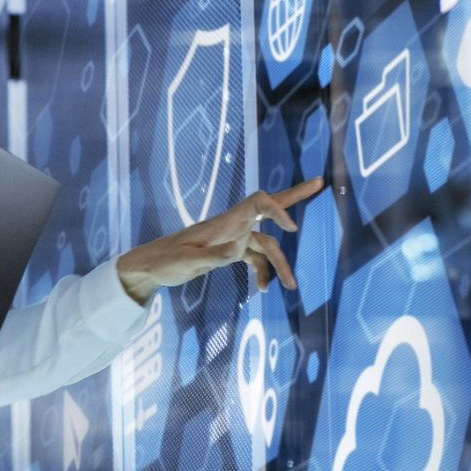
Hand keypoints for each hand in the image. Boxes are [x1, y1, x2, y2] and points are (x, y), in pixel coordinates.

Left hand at [114, 177, 325, 302]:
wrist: (150, 266)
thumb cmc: (165, 261)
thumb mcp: (186, 262)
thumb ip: (213, 257)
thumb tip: (238, 251)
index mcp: (224, 222)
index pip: (258, 203)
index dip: (277, 210)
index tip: (291, 230)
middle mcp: (232, 225)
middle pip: (269, 206)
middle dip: (295, 196)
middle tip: (321, 182)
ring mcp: (232, 237)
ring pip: (266, 244)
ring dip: (280, 263)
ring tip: (291, 287)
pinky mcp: (228, 251)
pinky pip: (254, 257)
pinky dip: (262, 271)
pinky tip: (262, 289)